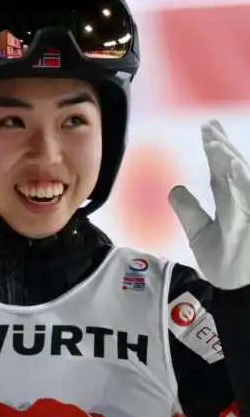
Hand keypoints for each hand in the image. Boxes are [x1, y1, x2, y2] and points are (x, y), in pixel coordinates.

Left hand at [168, 120, 249, 289]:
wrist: (238, 291)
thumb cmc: (224, 264)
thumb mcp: (200, 234)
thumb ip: (188, 210)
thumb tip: (174, 188)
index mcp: (230, 202)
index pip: (222, 170)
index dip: (214, 149)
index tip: (206, 129)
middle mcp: (242, 202)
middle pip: (232, 167)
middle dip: (221, 146)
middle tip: (208, 125)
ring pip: (243, 177)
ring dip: (229, 158)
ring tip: (214, 142)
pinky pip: (249, 196)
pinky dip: (242, 180)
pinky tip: (233, 166)